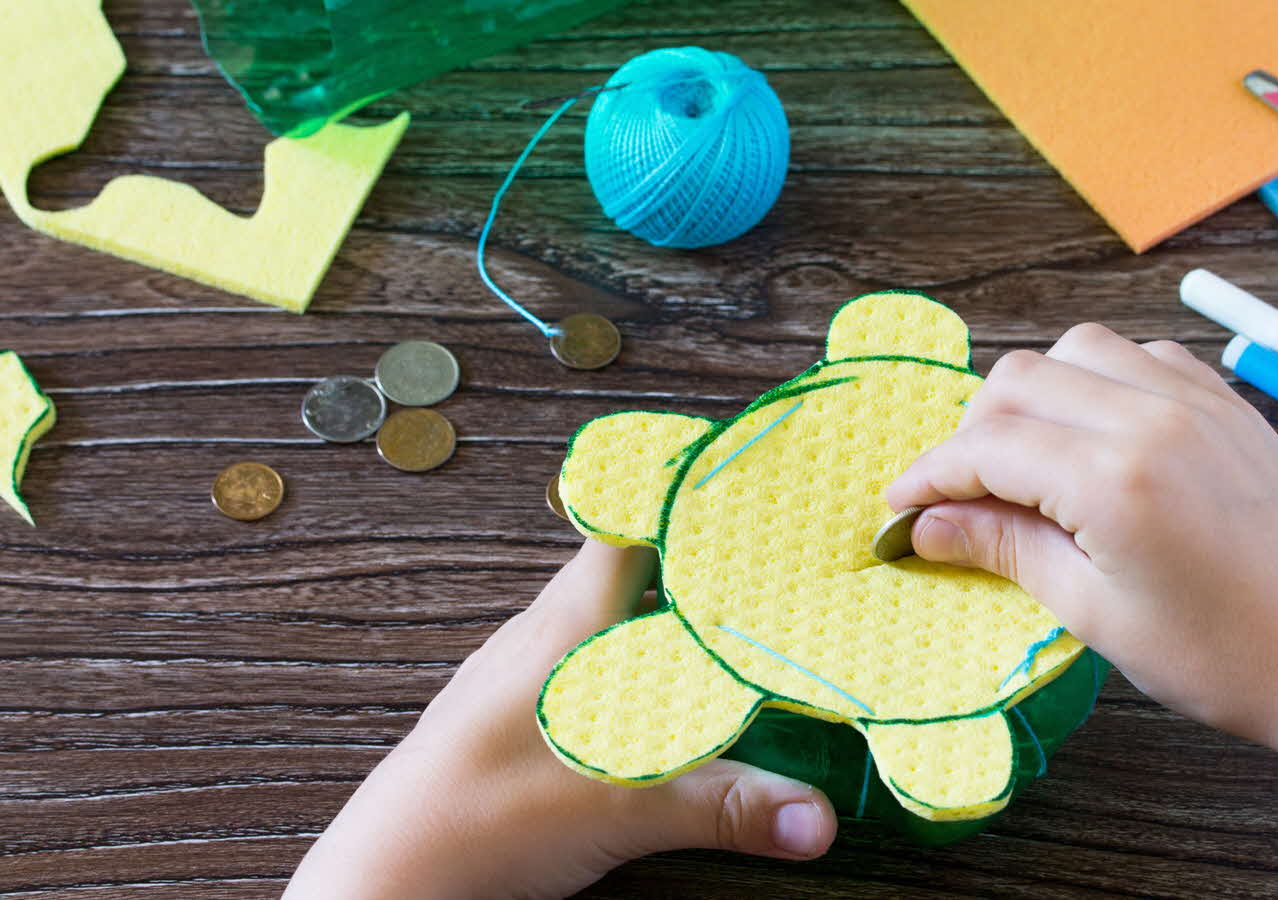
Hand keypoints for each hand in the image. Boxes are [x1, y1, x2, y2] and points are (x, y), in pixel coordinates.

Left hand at [284, 540, 835, 899]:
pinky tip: (666, 708)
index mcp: (566, 622)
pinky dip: (638, 675)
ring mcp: (526, 675)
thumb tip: (816, 819)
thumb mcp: (621, 808)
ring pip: (611, 624)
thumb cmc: (476, 818)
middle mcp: (544, 634)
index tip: (738, 478)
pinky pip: (593, 672)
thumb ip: (725, 807)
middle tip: (766, 568)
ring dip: (666, 624)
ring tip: (731, 632)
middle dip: (696, 566)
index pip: (623, 520)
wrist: (390, 880)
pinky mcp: (519, 720)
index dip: (677, 492)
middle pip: (629, 571)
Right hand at [887, 323, 1277, 899]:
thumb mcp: (1096, 615)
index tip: (897, 508)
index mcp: (1114, 477)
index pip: (986, 446)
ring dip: (1033, 395)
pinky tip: (1099, 437)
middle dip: (972, 432)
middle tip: (960, 495)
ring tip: (1027, 460)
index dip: (928, 475)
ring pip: (1077, 351)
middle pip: (1019, 379)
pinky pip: (1143, 357)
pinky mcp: (1231, 405)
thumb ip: (1006, 549)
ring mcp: (1199, 400)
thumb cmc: (1224, 659)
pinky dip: (1099, 382)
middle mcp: (1154, 416)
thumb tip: (925, 523)